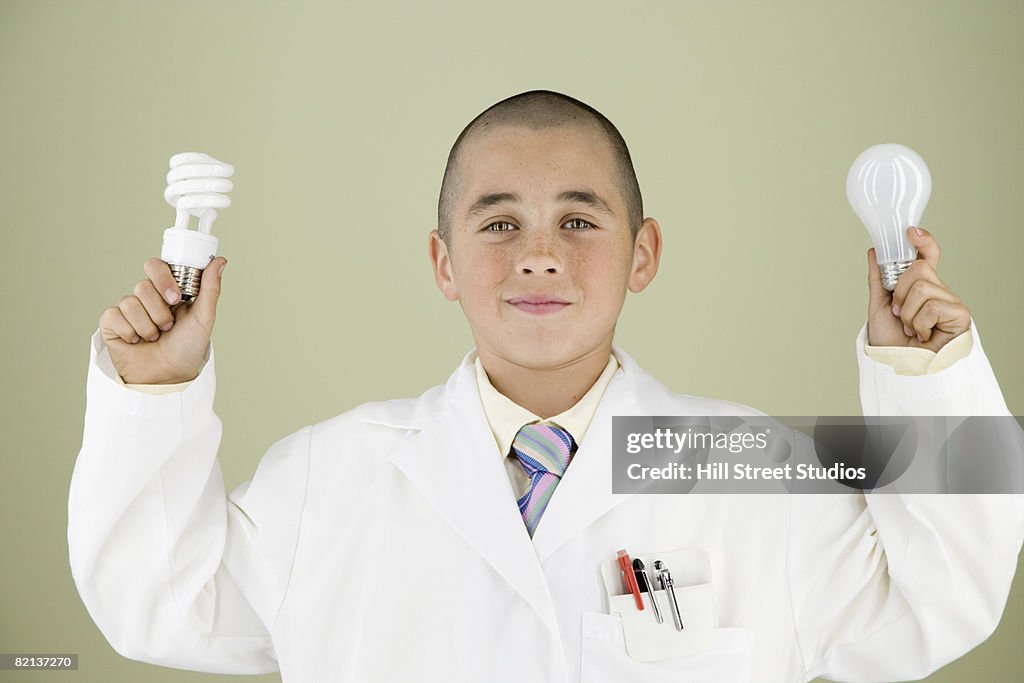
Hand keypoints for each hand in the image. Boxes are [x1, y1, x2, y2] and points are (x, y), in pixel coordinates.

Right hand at [99, 257, 226, 383]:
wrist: (169, 377)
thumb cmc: (187, 348)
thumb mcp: (204, 318)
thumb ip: (210, 288)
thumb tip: (220, 260)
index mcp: (167, 291)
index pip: (155, 266)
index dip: (163, 279)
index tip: (176, 298)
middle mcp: (146, 298)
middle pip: (142, 285)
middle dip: (158, 310)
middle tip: (168, 326)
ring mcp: (128, 310)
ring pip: (129, 302)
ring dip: (147, 325)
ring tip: (156, 338)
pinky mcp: (112, 324)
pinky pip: (113, 315)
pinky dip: (129, 332)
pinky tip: (136, 342)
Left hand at [866, 227, 969, 351]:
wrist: (899, 365)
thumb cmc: (891, 340)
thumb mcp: (879, 305)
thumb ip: (878, 279)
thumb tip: (873, 252)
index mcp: (921, 286)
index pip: (928, 256)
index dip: (923, 241)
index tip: (911, 232)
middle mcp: (938, 290)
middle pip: (919, 268)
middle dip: (900, 292)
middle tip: (900, 313)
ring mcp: (950, 301)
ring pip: (923, 288)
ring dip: (908, 313)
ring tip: (911, 328)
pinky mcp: (960, 315)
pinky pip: (933, 306)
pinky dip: (920, 323)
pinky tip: (924, 335)